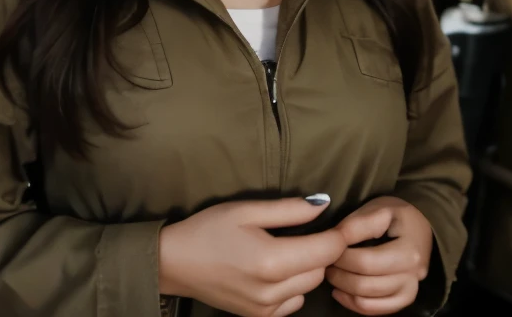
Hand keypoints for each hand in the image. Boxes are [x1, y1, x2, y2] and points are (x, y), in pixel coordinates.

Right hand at [159, 196, 346, 316]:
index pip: (327, 250)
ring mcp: (266, 308)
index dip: (337, 234)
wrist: (174, 263)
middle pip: (321, 270)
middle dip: (320, 250)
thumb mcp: (246, 210)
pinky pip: (293, 302)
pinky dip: (293, 286)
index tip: (333, 222)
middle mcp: (272, 290)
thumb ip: (289, 210)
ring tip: (287, 250)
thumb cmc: (208, 230)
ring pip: (309, 287)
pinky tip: (274, 271)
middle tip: (305, 232)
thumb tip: (323, 205)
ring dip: (307, 268)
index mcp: (271, 260)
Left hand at [327, 196, 432, 314]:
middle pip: (366, 285)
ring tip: (332, 273)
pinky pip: (377, 311)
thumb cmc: (397, 214)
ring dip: (344, 290)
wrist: (420, 223)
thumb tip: (334, 240)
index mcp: (409, 252)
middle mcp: (414, 276)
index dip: (341, 257)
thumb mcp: (378, 210)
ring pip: (369, 302)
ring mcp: (411, 290)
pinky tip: (340, 292)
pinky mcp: (405, 299)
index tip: (329, 246)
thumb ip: (357, 225)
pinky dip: (355, 304)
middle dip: (339, 274)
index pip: (365, 262)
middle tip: (326, 261)